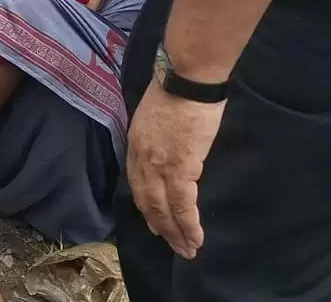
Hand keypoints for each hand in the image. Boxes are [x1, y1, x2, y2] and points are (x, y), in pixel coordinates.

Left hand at [125, 79, 225, 259]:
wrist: (187, 79)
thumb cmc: (177, 89)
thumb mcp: (154, 115)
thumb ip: (157, 136)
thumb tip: (169, 148)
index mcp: (136, 144)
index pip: (138, 184)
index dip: (147, 206)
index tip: (155, 222)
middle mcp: (141, 159)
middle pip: (148, 202)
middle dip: (161, 226)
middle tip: (173, 245)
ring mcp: (159, 166)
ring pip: (164, 209)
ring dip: (176, 233)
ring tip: (187, 250)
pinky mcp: (181, 169)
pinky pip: (182, 205)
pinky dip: (188, 225)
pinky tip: (195, 238)